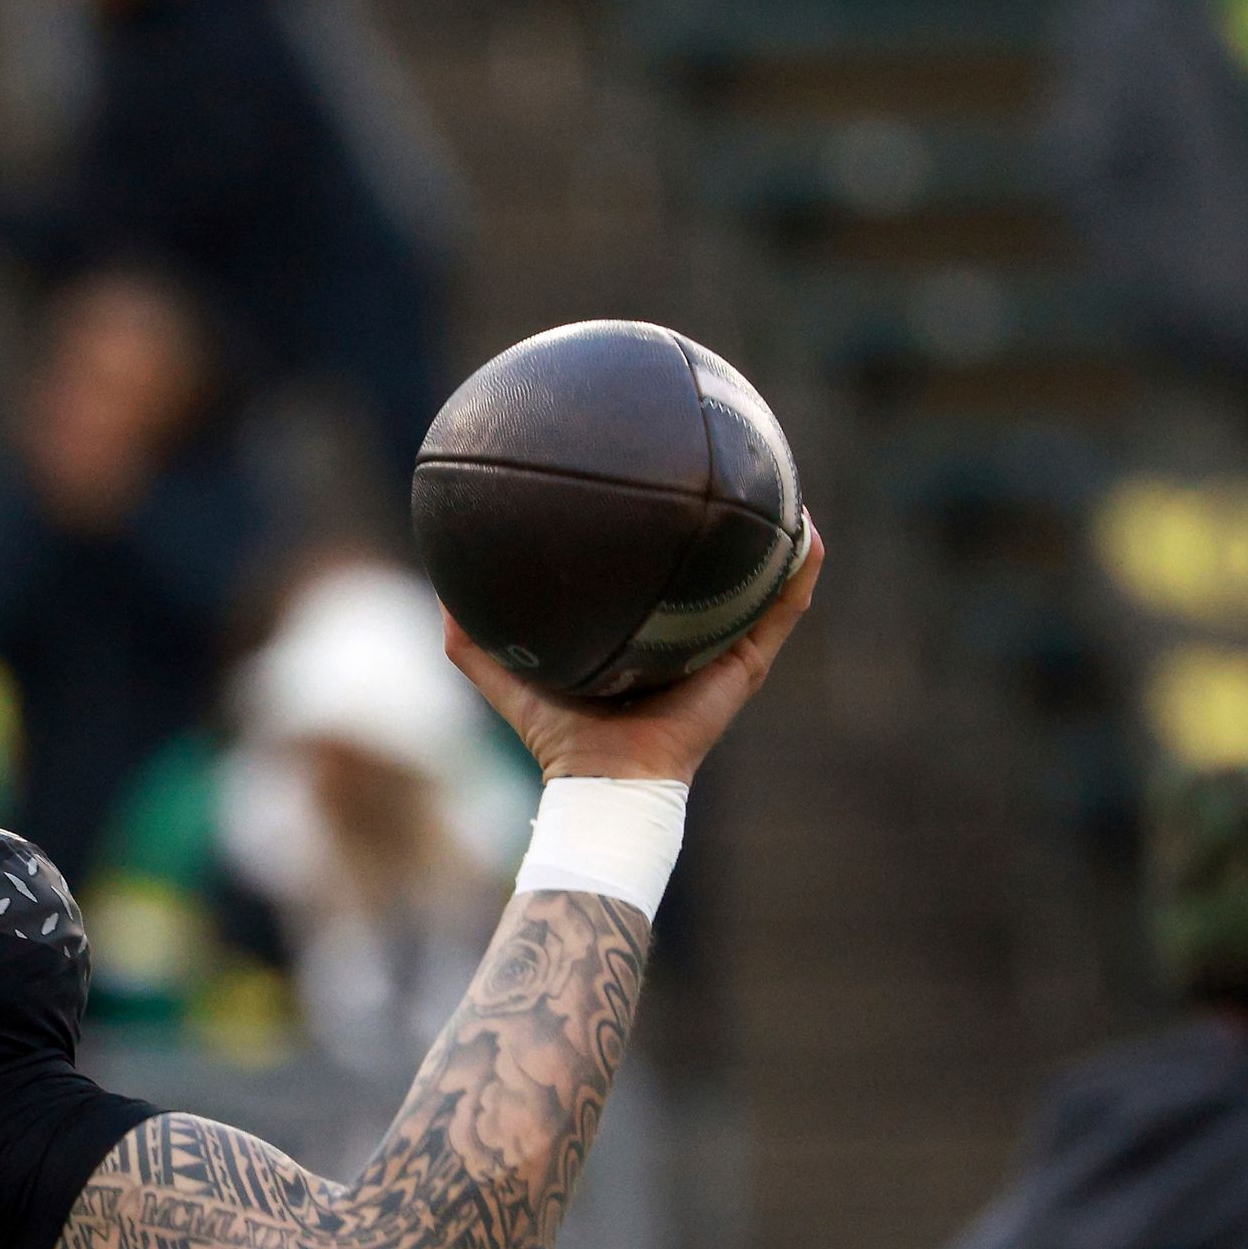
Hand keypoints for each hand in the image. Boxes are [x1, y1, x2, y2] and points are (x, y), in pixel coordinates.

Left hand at [445, 519, 824, 787]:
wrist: (604, 778)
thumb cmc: (557, 733)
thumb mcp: (505, 673)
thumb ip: (471, 636)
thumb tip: (440, 587)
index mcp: (641, 632)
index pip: (656, 573)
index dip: (661, 533)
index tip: (657, 482)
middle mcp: (687, 635)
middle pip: (715, 571)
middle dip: (725, 526)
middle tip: (728, 470)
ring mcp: (723, 647)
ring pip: (762, 583)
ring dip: (778, 539)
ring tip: (787, 491)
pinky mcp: (747, 663)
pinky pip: (783, 610)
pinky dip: (800, 572)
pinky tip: (807, 533)